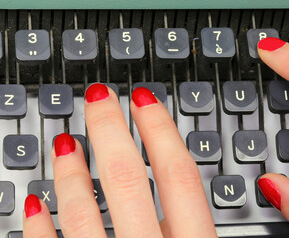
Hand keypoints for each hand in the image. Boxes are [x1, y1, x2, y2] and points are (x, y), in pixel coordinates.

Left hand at [22, 85, 216, 237]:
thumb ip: (199, 224)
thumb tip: (219, 185)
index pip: (177, 175)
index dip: (161, 130)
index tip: (144, 100)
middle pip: (127, 179)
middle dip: (110, 130)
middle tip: (98, 99)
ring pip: (83, 212)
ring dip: (70, 173)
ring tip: (64, 143)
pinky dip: (40, 228)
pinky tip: (35, 206)